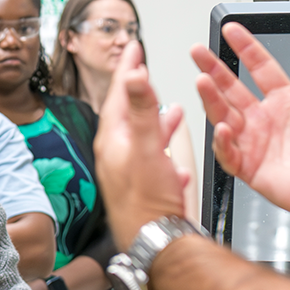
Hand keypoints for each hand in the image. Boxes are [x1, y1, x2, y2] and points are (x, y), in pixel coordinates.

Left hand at [94, 42, 189, 249]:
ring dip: (156, 121)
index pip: (118, 95)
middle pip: (128, 114)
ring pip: (143, 139)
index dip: (128, 68)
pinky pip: (155, 164)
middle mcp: (117, 156)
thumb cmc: (147, 200)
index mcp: (113, 141)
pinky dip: (166, 152)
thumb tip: (133, 74)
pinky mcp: (143, 189)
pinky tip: (176, 158)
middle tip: (145, 71)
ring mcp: (129, 173)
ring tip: (171, 109)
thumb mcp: (145, 147)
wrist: (155, 241)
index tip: (132, 48)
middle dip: (140, 92)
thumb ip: (140, 109)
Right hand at [190, 24, 289, 244]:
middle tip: (198, 52)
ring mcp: (254, 141)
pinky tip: (224, 129)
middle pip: (231, 88)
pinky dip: (222, 141)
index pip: (259, 68)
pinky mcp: (248, 166)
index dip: (245, 48)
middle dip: (213, 69)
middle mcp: (264, 119)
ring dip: (211, 98)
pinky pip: (227, 151)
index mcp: (285, 101)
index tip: (231, 30)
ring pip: (223, 114)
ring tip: (202, 81)